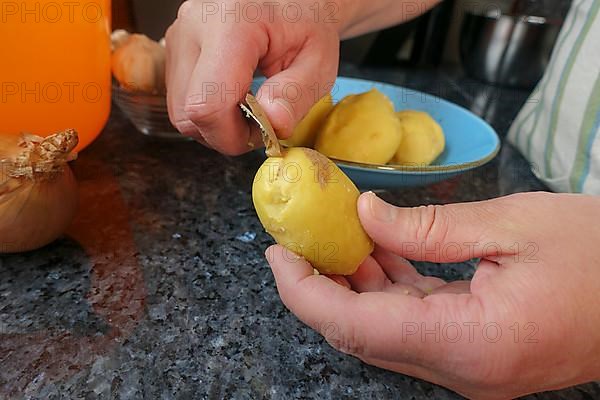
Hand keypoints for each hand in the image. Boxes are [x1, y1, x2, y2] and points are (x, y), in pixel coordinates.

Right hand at [165, 0, 342, 154]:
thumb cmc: (306, 22)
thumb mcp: (318, 60)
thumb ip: (296, 94)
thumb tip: (272, 125)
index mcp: (231, 24)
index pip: (207, 105)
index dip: (232, 136)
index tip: (262, 133)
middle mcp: (193, 27)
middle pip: (188, 114)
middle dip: (224, 133)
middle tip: (260, 122)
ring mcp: (179, 37)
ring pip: (180, 112)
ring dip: (214, 125)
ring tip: (248, 108)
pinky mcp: (175, 49)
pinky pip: (180, 100)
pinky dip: (207, 111)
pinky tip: (233, 97)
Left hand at [266, 192, 599, 398]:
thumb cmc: (597, 254)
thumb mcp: (510, 225)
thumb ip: (425, 226)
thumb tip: (363, 215)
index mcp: (470, 342)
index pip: (357, 327)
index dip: (305, 291)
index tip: (278, 253)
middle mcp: (463, 369)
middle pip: (361, 334)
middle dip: (319, 286)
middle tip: (296, 239)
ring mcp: (468, 366)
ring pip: (382, 330)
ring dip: (351, 286)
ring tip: (330, 237)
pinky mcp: (475, 352)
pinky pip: (411, 323)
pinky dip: (385, 288)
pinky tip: (373, 251)